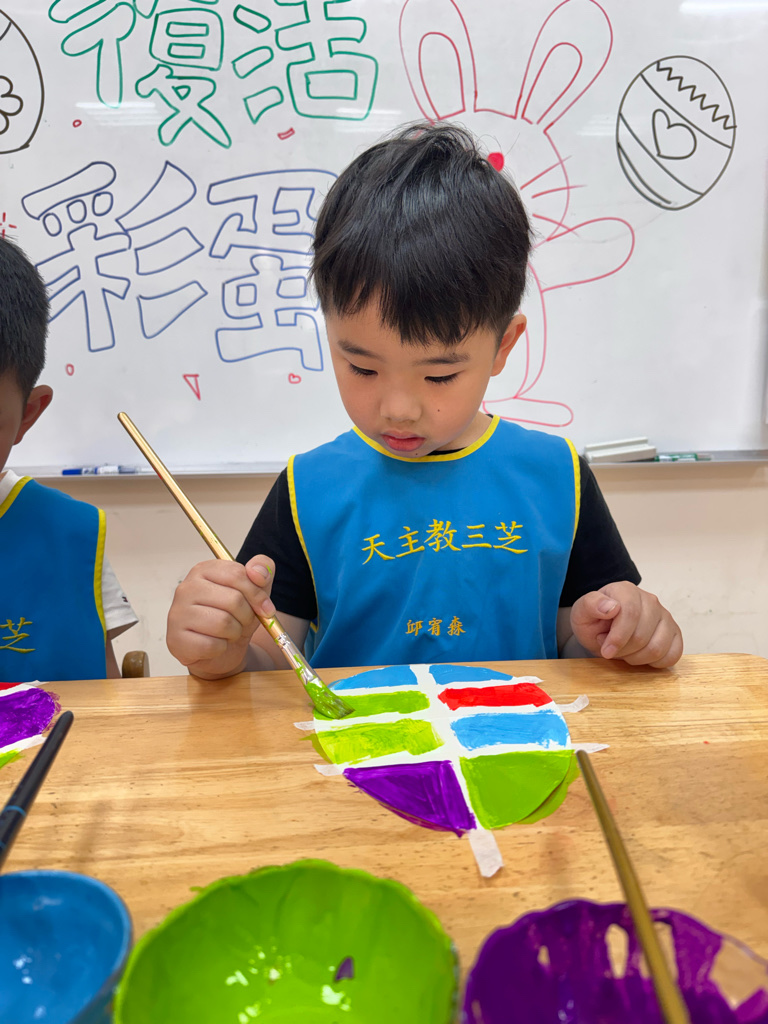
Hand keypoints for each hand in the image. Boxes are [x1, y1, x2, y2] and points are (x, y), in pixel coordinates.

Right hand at [166, 556, 275, 677]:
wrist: (221, 650)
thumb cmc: (235, 616)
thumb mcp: (254, 590)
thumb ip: (262, 570)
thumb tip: (257, 572)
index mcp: (204, 570)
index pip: (236, 574)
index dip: (257, 594)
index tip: (265, 608)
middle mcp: (186, 588)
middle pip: (233, 600)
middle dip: (246, 616)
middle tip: (242, 621)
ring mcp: (178, 613)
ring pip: (223, 623)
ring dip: (234, 633)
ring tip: (228, 632)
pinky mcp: (176, 640)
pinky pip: (211, 645)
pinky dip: (221, 648)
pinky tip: (215, 644)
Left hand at [570, 581, 682, 667]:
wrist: (603, 630)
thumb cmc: (594, 621)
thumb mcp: (581, 612)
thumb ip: (591, 605)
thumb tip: (611, 607)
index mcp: (627, 591)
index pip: (630, 614)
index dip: (617, 638)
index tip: (605, 650)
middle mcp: (650, 601)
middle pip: (642, 635)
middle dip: (623, 650)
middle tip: (610, 650)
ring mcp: (665, 617)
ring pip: (657, 648)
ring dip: (636, 658)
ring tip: (624, 652)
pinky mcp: (674, 633)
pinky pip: (672, 655)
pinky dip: (654, 663)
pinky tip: (640, 656)